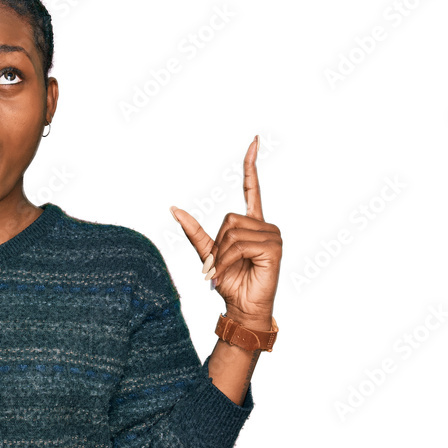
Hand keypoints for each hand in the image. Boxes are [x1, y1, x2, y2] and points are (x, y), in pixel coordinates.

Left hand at [170, 136, 281, 327]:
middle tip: (220, 265)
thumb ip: (194, 231)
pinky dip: (228, 260)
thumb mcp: (208, 253)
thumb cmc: (230, 281)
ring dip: (222, 255)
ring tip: (227, 270)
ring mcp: (272, 236)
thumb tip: (173, 208)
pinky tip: (233, 272)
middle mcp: (264, 226)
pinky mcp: (274, 248)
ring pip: (232, 231)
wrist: (242, 307)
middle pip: (228, 217)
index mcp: (252, 223)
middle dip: (218, 244)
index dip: (251, 165)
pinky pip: (240, 244)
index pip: (252, 188)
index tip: (255, 140)